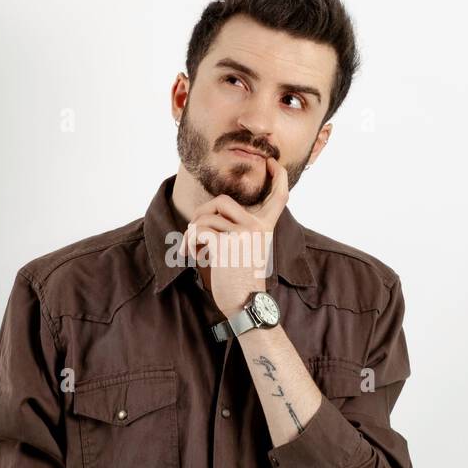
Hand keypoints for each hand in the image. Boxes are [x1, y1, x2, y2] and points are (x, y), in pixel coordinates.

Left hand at [184, 153, 289, 316]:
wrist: (246, 305)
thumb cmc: (242, 281)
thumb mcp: (247, 251)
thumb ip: (237, 230)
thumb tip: (207, 216)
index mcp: (266, 228)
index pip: (279, 196)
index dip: (278, 176)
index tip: (272, 162)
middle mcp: (257, 228)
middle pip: (223, 200)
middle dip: (202, 211)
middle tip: (195, 228)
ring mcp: (243, 235)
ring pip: (206, 218)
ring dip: (192, 232)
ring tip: (191, 247)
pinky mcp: (226, 245)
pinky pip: (198, 232)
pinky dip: (189, 243)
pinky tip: (190, 255)